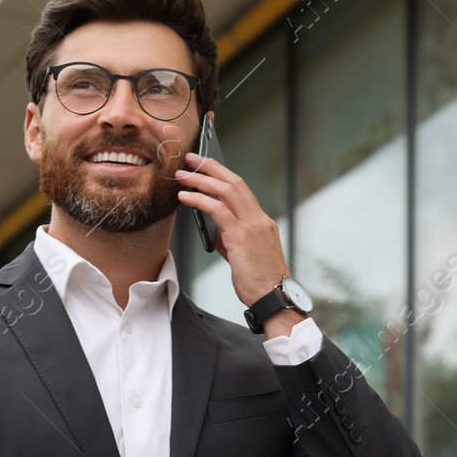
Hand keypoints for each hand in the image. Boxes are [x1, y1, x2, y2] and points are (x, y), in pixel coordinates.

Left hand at [175, 146, 289, 308]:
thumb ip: (230, 237)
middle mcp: (259, 219)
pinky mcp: (242, 236)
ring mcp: (252, 225)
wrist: (273, 297)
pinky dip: (200, 200)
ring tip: (183, 175)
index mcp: (262, 221)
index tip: (206, 166)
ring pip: (226, 190)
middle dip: (211, 167)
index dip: (222, 174)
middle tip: (191, 159)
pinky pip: (218, 210)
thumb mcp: (245, 254)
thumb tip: (214, 228)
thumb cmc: (260, 281)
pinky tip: (185, 197)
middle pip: (234, 182)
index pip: (242, 189)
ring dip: (202, 179)